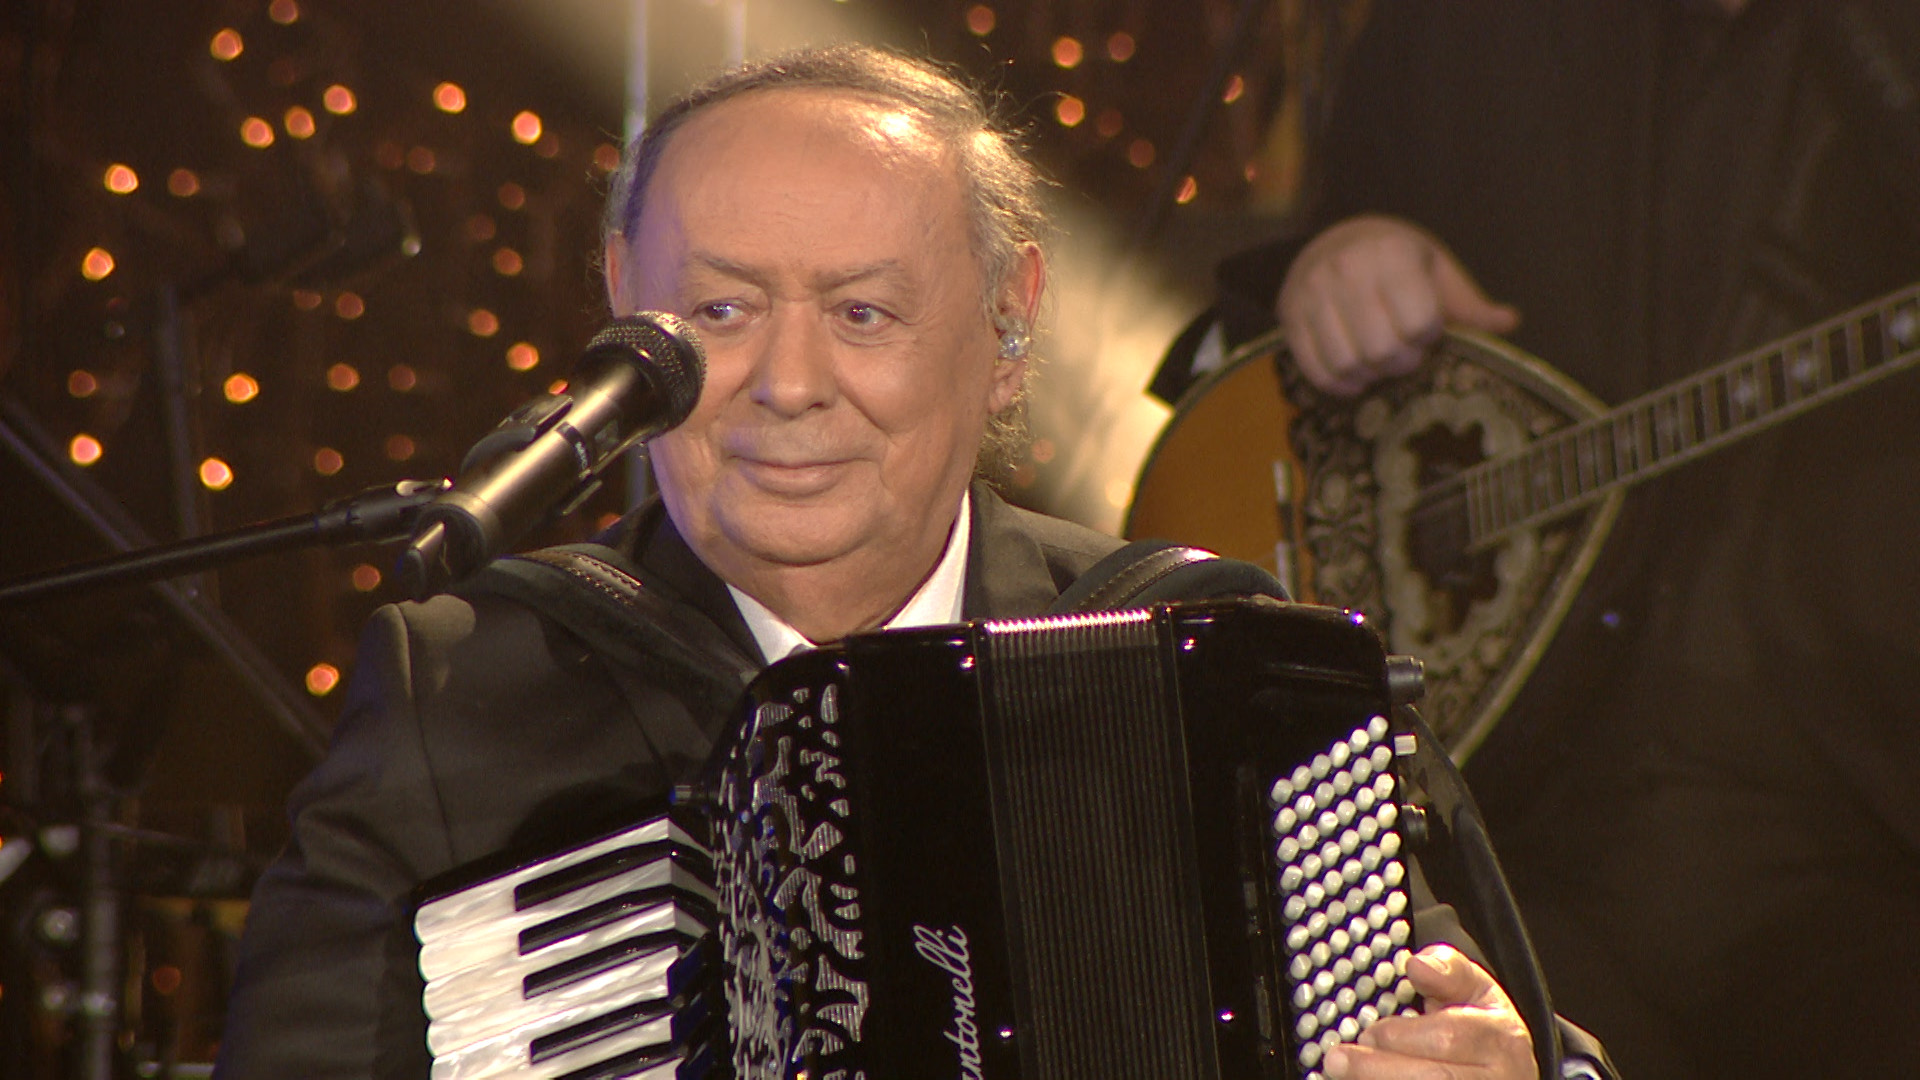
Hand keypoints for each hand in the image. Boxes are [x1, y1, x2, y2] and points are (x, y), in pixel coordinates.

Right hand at [1276, 215, 1518, 396]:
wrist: (1337, 243)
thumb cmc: (1399, 263)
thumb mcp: (1437, 272)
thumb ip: (1469, 304)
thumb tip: (1508, 322)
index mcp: (1392, 254)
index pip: (1419, 321)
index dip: (1429, 338)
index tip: (1428, 332)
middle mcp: (1347, 269)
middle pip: (1381, 348)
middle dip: (1400, 362)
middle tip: (1405, 356)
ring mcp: (1313, 293)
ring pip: (1346, 363)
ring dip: (1369, 376)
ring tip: (1379, 364)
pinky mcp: (1290, 316)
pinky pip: (1315, 369)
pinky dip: (1339, 384)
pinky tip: (1355, 376)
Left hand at [1323, 944, 1535, 1079]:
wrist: (1504, 1074)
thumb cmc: (1481, 1032)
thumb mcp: (1474, 992)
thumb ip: (1448, 971)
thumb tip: (1418, 965)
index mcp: (1500, 1039)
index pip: (1448, 1038)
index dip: (1401, 1036)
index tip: (1367, 1033)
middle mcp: (1499, 1079)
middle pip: (1436, 1079)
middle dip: (1377, 1069)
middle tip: (1338, 1060)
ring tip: (1342, 1074)